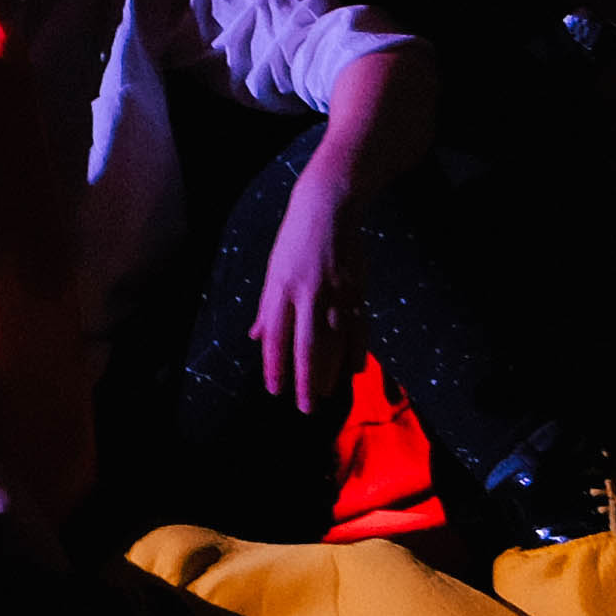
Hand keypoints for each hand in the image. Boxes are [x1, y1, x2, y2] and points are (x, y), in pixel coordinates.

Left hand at [250, 195, 349, 418]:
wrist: (329, 207)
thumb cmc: (295, 239)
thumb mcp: (273, 270)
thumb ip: (267, 307)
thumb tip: (257, 338)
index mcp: (281, 288)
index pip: (277, 337)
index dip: (275, 367)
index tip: (275, 391)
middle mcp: (308, 294)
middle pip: (307, 347)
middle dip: (306, 381)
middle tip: (306, 408)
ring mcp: (336, 294)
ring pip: (335, 343)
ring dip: (332, 372)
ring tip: (327, 394)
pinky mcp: (357, 291)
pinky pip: (358, 329)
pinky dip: (357, 351)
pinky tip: (355, 371)